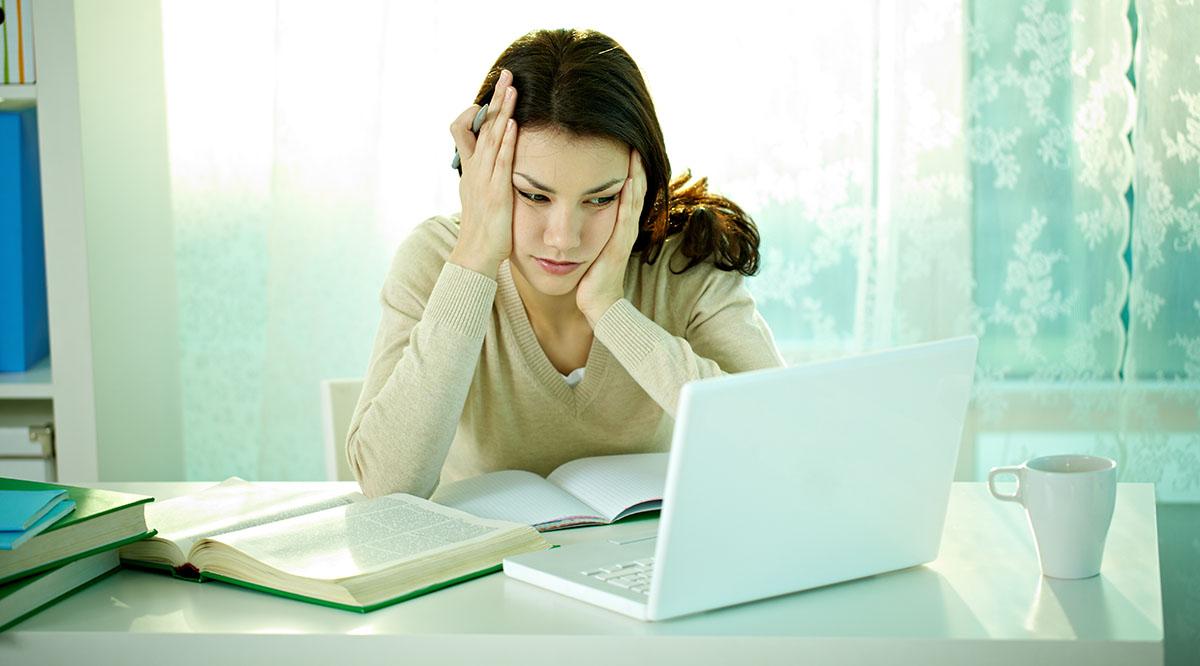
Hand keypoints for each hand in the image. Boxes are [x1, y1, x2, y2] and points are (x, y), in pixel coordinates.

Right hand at [447, 69, 518, 278]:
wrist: (474, 254)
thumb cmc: (482, 228)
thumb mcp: (480, 196)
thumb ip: (485, 177)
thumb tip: (494, 164)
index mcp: (471, 168)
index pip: (467, 129)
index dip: (478, 111)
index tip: (491, 98)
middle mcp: (474, 169)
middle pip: (482, 125)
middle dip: (495, 98)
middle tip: (506, 74)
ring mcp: (484, 179)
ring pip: (492, 137)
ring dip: (503, 111)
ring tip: (512, 89)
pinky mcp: (496, 191)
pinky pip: (501, 160)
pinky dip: (507, 141)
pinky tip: (515, 125)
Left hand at [577, 149, 646, 325]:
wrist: (599, 305)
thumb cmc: (590, 278)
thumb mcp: (588, 247)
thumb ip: (585, 229)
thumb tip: (573, 213)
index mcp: (616, 226)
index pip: (625, 191)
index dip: (626, 169)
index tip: (622, 145)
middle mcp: (624, 227)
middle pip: (634, 189)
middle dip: (634, 165)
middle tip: (633, 139)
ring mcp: (624, 235)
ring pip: (634, 198)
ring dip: (636, 175)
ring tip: (635, 152)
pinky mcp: (619, 244)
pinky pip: (626, 216)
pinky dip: (630, 197)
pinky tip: (629, 181)